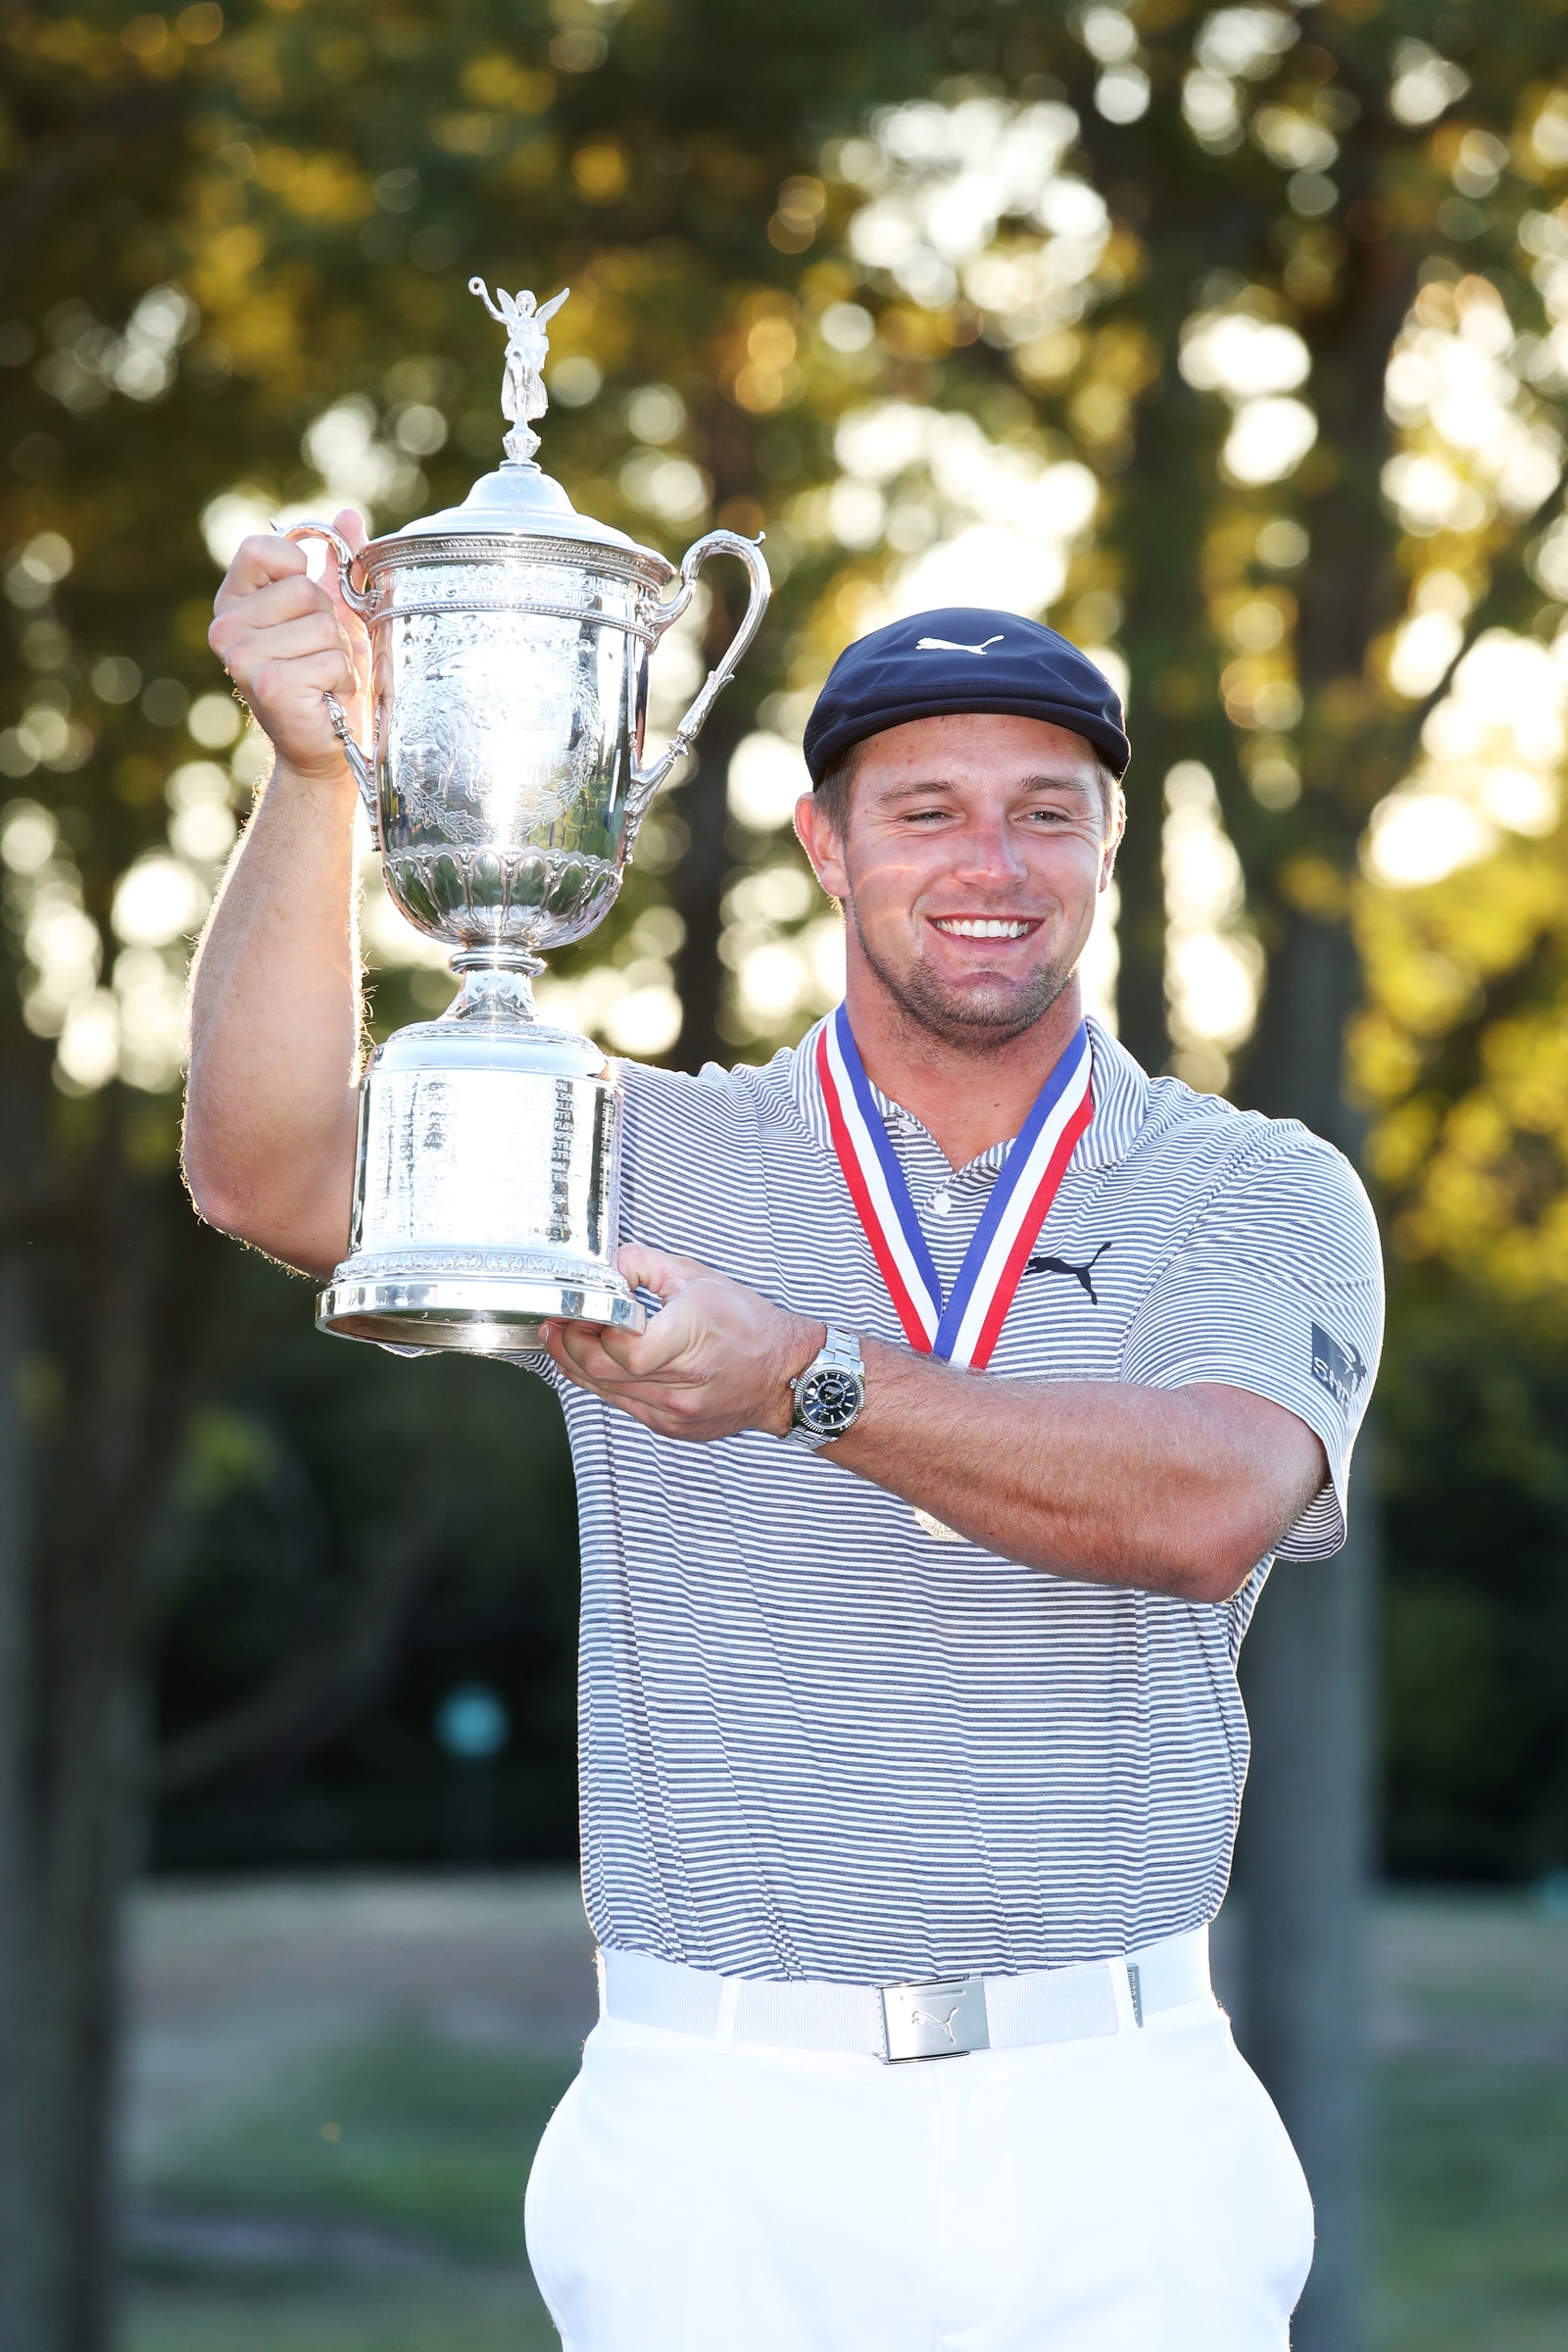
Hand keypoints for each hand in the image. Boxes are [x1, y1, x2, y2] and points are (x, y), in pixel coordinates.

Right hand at [208, 506, 369, 782]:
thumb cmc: (326, 677)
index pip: (262, 549)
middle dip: (330, 624)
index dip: (297, 569)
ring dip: (339, 655)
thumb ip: (338, 564)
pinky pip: (331, 660)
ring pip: (322, 626)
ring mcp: (241, 658)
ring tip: (323, 679)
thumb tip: (347, 515)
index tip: (305, 605)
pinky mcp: (268, 685)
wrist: (327, 744)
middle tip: (319, 655)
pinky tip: (325, 698)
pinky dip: (341, 680)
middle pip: (305, 590)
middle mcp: (226, 627)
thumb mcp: (333, 613)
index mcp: (234, 601)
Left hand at [541, 1244, 825, 1440]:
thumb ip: (643, 1263)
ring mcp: (676, 1411)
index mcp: (692, 1337)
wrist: (784, 1376)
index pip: (625, 1348)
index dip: (590, 1329)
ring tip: (564, 1339)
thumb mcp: (697, 1276)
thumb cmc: (748, 1323)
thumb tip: (603, 1266)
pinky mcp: (671, 1426)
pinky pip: (622, 1405)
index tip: (576, 1308)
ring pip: (606, 1392)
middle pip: (604, 1372)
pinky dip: (601, 1383)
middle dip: (569, 1346)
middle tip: (556, 1323)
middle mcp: (684, 1382)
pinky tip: (593, 1363)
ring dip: (577, 1365)